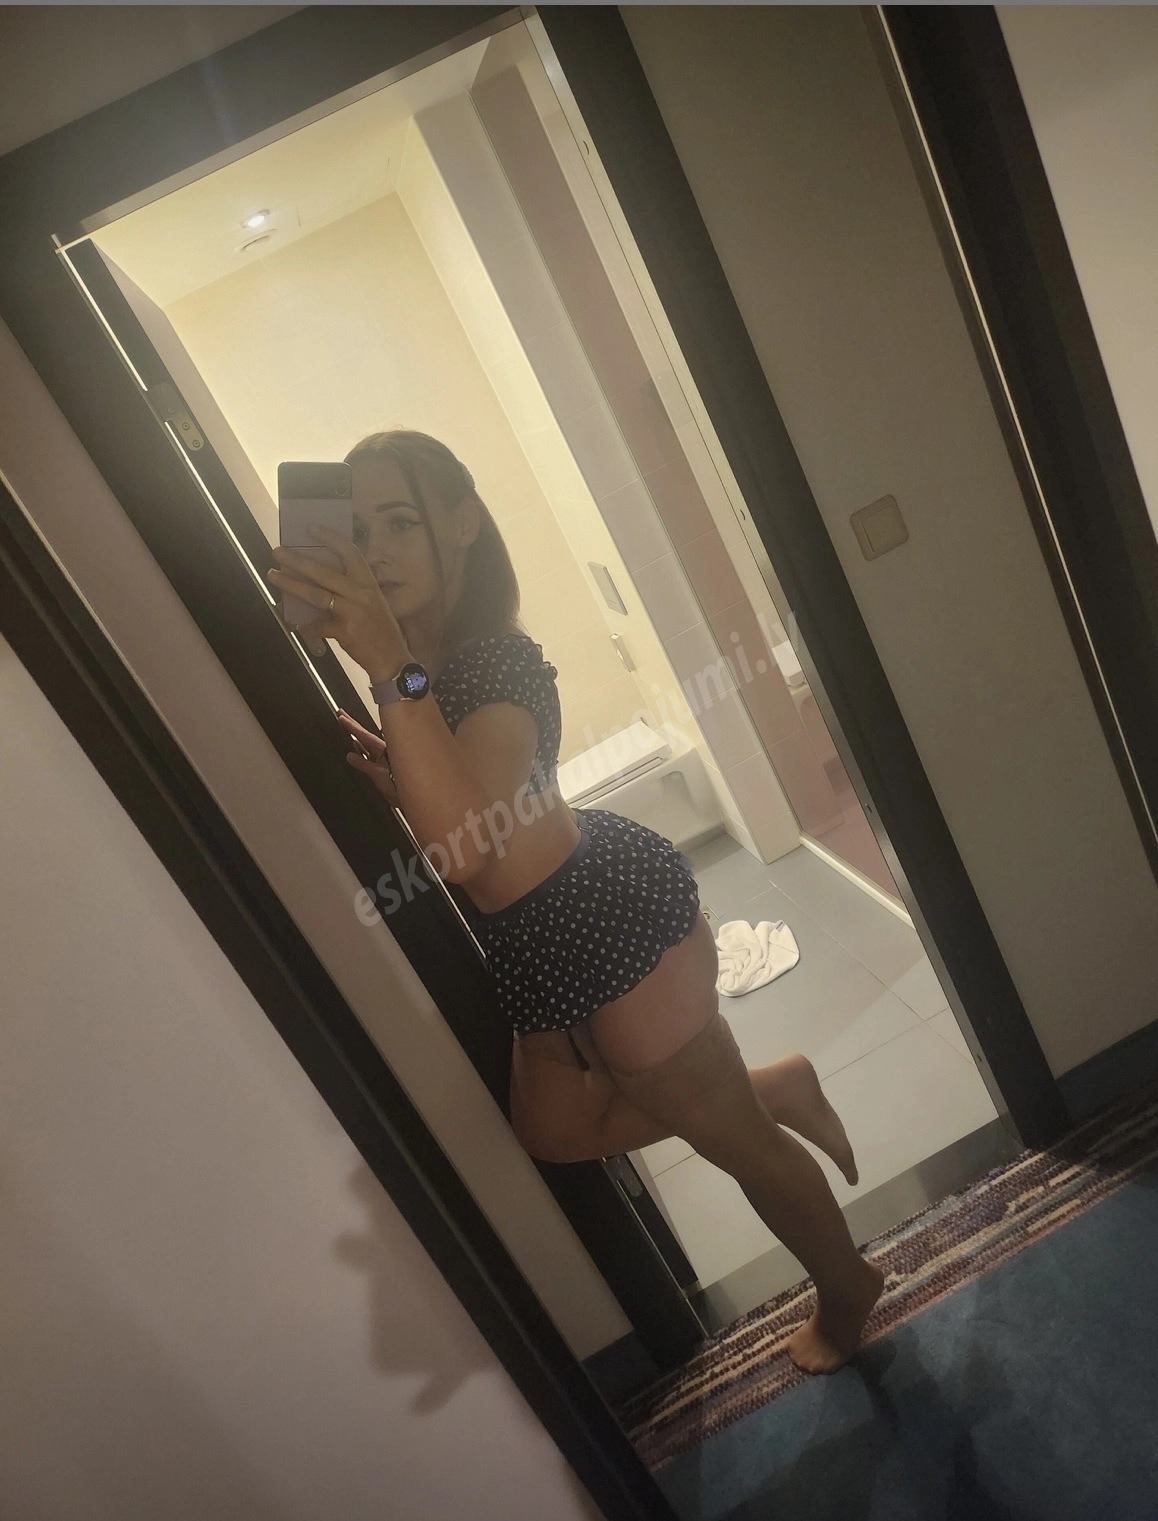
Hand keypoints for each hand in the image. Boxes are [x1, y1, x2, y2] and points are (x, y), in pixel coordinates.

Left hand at [267, 526, 408, 680]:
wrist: (392, 658)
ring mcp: (352, 612)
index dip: (331, 538)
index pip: (350, 553)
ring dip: (291, 585)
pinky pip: (317, 625)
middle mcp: (360, 593)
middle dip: (297, 560)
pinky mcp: (344, 631)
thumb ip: (352, 590)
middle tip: (278, 552)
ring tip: (273, 575)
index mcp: (368, 583)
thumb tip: (320, 579)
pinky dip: (305, 625)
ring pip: (315, 594)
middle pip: (323, 572)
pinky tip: (295, 623)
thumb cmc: (380, 629)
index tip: (311, 528)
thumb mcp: (372, 602)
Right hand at [336, 710, 400, 806]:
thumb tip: (350, 756)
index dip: (352, 726)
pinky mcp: (383, 769)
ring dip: (357, 736)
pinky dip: (362, 751)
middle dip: (353, 725)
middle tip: (342, 714)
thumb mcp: (379, 776)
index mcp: (383, 750)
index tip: (342, 717)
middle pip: (365, 736)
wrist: (412, 799)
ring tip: (348, 725)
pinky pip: (369, 756)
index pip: (364, 735)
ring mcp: (383, 760)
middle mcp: (383, 752)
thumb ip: (364, 765)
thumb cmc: (402, 788)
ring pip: (367, 745)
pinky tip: (357, 748)